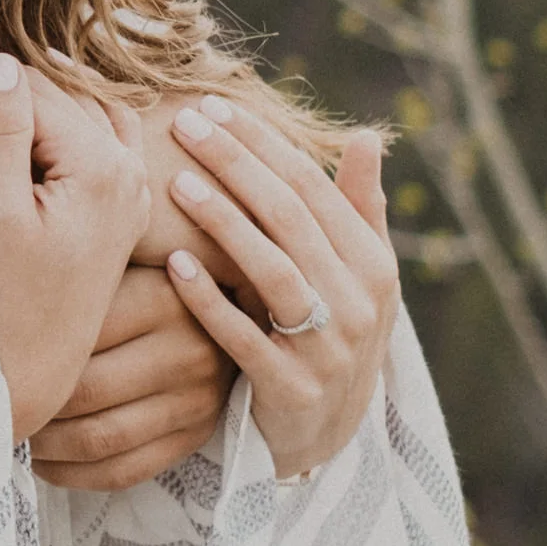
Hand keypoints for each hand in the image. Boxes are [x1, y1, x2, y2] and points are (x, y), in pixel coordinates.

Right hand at [0, 64, 240, 285]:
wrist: (28, 370)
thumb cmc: (7, 299)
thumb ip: (4, 131)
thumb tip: (2, 62)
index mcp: (102, 166)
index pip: (21, 96)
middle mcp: (128, 169)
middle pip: (44, 94)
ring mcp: (129, 186)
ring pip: (68, 105)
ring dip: (10, 91)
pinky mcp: (119, 203)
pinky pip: (98, 129)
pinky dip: (60, 107)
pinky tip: (41, 92)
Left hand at [28, 265, 236, 488]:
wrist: (236, 304)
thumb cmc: (155, 268)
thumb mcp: (127, 250)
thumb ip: (83, 262)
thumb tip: (4, 274)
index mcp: (161, 298)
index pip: (76, 338)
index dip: (23, 354)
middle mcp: (186, 352)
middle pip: (85, 392)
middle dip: (31, 405)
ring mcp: (196, 401)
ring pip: (101, 438)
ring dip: (46, 446)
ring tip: (12, 431)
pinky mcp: (197, 436)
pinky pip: (127, 470)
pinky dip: (76, 475)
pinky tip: (44, 463)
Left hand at [162, 97, 399, 478]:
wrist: (329, 438)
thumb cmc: (336, 335)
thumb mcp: (360, 278)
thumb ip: (358, 209)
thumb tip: (368, 136)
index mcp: (373, 265)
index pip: (313, 187)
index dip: (263, 144)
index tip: (213, 107)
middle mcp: (359, 303)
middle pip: (291, 218)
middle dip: (236, 164)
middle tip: (184, 125)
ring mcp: (328, 349)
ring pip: (273, 272)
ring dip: (224, 224)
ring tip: (177, 184)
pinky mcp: (291, 390)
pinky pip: (245, 338)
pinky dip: (210, 301)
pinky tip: (173, 264)